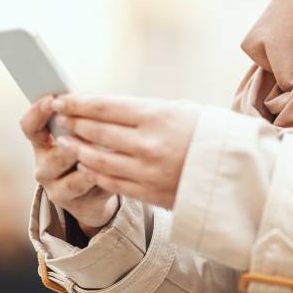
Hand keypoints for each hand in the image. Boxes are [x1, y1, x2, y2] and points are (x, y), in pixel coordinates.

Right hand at [22, 96, 119, 231]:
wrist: (93, 195)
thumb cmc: (88, 153)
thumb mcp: (80, 135)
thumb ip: (79, 119)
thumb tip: (90, 100)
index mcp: (41, 144)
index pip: (30, 127)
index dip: (38, 112)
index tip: (52, 100)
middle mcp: (43, 167)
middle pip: (56, 152)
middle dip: (78, 140)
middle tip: (94, 127)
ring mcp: (56, 189)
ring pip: (76, 173)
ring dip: (96, 160)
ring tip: (113, 148)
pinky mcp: (75, 205)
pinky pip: (93, 187)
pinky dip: (107, 174)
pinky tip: (119, 165)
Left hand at [53, 94, 198, 208]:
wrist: (233, 172)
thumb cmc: (205, 134)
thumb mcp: (178, 111)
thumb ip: (142, 111)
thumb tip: (103, 109)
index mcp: (158, 116)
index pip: (105, 107)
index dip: (78, 103)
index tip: (61, 100)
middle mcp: (149, 143)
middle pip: (96, 132)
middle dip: (73, 123)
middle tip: (59, 118)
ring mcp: (147, 171)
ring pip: (98, 159)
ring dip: (77, 149)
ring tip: (66, 141)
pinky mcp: (148, 192)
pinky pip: (111, 182)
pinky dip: (94, 172)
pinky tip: (86, 164)